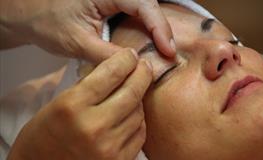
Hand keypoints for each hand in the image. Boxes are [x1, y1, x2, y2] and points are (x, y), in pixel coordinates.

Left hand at [0, 0, 175, 61]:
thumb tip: (137, 65)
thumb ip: (108, 55)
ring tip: (164, 49)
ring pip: (145, 7)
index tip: (168, 51)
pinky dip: (146, 26)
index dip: (159, 27)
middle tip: (169, 52)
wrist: (32, 15)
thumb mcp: (78, 43)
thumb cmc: (49, 24)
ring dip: (156, 27)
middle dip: (161, 28)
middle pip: (149, 4)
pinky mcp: (112, 3)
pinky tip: (150, 42)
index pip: (142, 5)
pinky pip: (136, 11)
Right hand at [7, 48, 152, 159]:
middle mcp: (93, 127)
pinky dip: (138, 120)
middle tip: (145, 66)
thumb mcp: (61, 101)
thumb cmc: (47, 133)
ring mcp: (108, 148)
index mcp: (72, 106)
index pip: (110, 74)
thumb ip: (90, 85)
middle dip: (142, 73)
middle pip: (131, 92)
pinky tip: (131, 113)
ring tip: (132, 92)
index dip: (125, 60)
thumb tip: (120, 68)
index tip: (131, 54)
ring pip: (139, 112)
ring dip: (138, 98)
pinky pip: (140, 133)